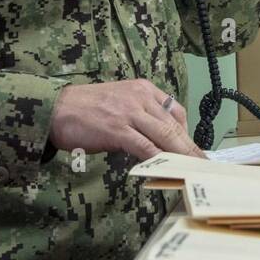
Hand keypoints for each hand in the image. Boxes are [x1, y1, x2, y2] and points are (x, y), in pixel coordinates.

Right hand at [48, 79, 206, 160]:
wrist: (54, 109)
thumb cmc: (84, 109)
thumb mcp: (118, 102)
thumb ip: (139, 116)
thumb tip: (156, 140)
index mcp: (143, 89)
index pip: (175, 110)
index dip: (187, 132)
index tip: (194, 149)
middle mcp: (140, 97)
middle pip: (174, 125)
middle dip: (191, 147)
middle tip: (205, 164)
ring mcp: (129, 112)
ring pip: (165, 136)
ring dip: (182, 155)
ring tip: (194, 170)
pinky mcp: (118, 129)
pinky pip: (146, 147)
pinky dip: (159, 159)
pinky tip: (169, 169)